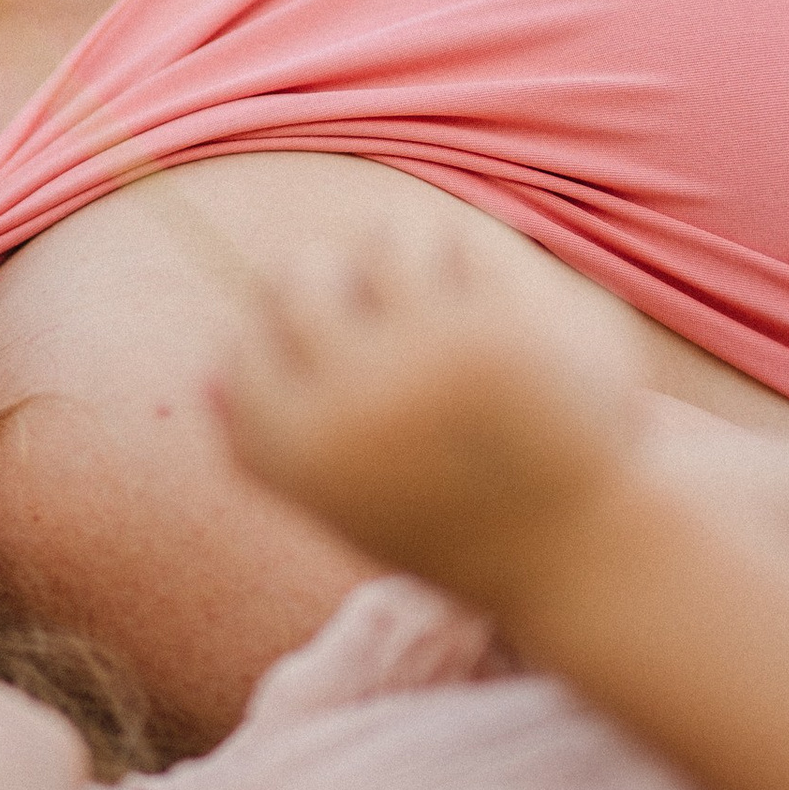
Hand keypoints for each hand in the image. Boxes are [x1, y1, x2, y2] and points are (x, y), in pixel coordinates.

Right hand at [213, 215, 649, 610]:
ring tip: (444, 289)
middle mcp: (349, 399)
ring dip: (409, 250)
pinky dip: (481, 259)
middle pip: (297, 274)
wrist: (587, 552)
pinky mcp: (503, 326)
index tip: (330, 351)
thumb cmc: (459, 527)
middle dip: (329, 273)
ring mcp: (425, 358)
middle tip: (374, 296)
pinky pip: (464, 241)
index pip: (244, 348)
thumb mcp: (348, 502)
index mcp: (297, 451)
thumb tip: (201, 381)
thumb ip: (272, 446)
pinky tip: (509, 301)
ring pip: (385, 237)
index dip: (278, 336)